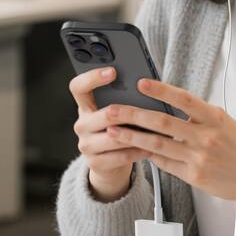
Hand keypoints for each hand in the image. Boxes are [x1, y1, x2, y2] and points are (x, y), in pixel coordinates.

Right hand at [68, 67, 147, 200]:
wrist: (110, 164)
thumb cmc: (120, 131)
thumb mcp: (118, 113)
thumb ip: (124, 99)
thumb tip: (147, 84)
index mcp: (84, 106)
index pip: (78, 86)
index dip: (93, 77)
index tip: (113, 71)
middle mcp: (81, 124)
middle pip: (105, 114)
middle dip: (130, 113)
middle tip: (147, 110)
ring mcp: (85, 145)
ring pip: (115, 137)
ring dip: (138, 135)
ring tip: (157, 132)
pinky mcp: (94, 163)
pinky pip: (120, 156)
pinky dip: (137, 152)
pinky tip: (152, 149)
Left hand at [102, 79, 235, 218]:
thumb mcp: (223, 123)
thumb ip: (197, 115)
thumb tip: (165, 104)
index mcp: (215, 118)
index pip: (184, 99)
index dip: (161, 90)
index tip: (141, 83)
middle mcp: (206, 137)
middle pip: (163, 123)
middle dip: (133, 115)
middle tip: (112, 110)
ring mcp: (199, 158)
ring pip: (158, 145)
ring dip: (132, 137)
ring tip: (112, 131)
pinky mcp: (194, 177)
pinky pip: (165, 163)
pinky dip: (149, 154)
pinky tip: (134, 148)